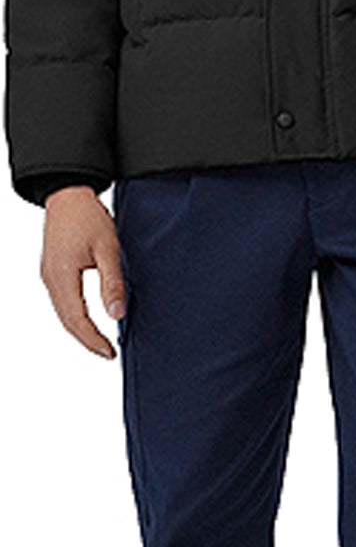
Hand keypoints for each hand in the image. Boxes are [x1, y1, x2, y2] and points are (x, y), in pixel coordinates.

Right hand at [40, 186, 125, 357]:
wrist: (67, 194)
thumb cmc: (88, 217)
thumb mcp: (108, 249)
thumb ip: (112, 283)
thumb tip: (117, 315)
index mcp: (62, 276)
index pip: (77, 321)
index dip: (93, 340)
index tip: (110, 353)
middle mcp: (50, 279)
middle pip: (66, 321)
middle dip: (86, 340)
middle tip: (107, 353)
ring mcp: (48, 275)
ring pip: (62, 313)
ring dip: (79, 330)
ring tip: (99, 342)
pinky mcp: (50, 270)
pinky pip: (60, 301)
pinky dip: (73, 316)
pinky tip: (87, 320)